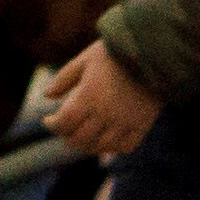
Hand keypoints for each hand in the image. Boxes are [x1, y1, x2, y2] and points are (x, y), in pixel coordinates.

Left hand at [35, 39, 161, 159]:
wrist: (153, 50)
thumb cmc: (114, 52)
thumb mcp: (85, 60)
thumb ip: (63, 78)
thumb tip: (46, 95)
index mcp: (88, 97)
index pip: (64, 123)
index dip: (53, 125)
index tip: (48, 121)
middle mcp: (106, 114)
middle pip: (80, 139)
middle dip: (68, 136)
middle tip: (65, 130)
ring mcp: (125, 122)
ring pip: (101, 147)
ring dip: (88, 145)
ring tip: (83, 137)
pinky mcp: (142, 125)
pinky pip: (125, 147)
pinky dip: (113, 148)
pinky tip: (107, 141)